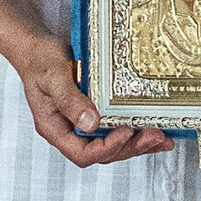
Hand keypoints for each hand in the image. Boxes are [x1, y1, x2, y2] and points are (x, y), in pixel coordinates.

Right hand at [18, 38, 170, 168]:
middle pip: (103, 153)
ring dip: (138, 144)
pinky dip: (136, 132)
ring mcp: (82, 124)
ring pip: (113, 145)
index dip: (107, 148)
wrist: (37, 47)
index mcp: (54, 129)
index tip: (125, 131)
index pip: (82, 153)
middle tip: (154, 136)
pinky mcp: (95, 114)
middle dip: (130, 147)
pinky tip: (156, 130)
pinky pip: (116, 129)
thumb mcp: (52, 76)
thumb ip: (69, 99)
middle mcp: (70, 131)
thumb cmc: (40, 59)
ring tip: (163, 139)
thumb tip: (91, 122)